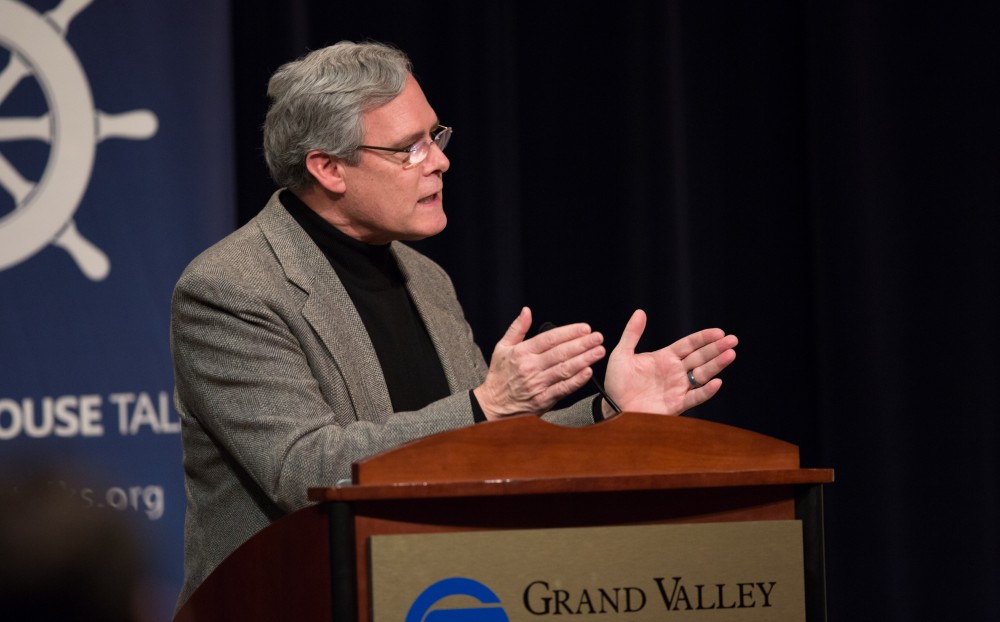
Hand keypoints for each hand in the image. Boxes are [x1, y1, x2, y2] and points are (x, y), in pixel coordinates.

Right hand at [474, 307, 605, 418]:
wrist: (493, 405)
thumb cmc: (499, 376)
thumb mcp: (502, 348)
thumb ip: (517, 329)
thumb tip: (526, 311)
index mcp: (521, 352)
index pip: (549, 339)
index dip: (569, 332)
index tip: (584, 328)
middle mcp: (530, 367)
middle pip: (561, 353)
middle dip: (582, 344)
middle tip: (598, 337)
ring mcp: (537, 384)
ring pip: (565, 369)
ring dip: (584, 359)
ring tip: (598, 351)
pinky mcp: (543, 400)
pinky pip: (563, 388)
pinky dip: (577, 380)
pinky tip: (588, 372)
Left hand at [604, 309, 737, 416]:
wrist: (613, 406)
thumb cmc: (617, 382)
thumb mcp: (622, 354)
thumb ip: (632, 334)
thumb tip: (640, 312)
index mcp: (665, 358)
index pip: (689, 345)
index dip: (704, 338)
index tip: (719, 332)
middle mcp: (675, 372)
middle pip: (700, 357)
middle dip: (716, 349)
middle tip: (733, 340)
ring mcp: (677, 388)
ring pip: (702, 374)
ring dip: (716, 365)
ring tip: (730, 354)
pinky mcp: (676, 404)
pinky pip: (695, 397)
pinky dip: (706, 391)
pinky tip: (717, 382)